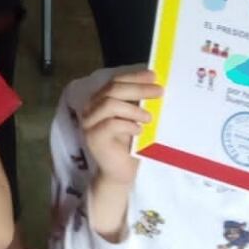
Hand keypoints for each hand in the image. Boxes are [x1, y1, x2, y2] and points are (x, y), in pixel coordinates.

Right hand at [80, 69, 162, 190]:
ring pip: (110, 104)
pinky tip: (139, 130)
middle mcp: (91, 108)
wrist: (121, 172)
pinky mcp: (93, 138)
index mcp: (101, 99)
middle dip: (138, 88)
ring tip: (149, 118)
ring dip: (133, 109)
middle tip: (159, 92)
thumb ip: (139, 103)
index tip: (154, 76)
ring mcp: (89, 123)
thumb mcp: (136, 119)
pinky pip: (110, 125)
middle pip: (113, 89)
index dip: (135, 77)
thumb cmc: (131, 144)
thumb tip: (156, 85)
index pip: (116, 81)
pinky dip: (128, 125)